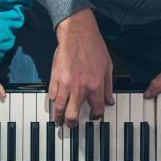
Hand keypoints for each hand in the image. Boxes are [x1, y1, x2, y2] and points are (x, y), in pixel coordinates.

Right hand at [50, 9, 114, 126]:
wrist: (77, 33)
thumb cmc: (93, 47)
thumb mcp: (108, 66)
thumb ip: (108, 86)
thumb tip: (109, 101)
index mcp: (95, 86)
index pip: (96, 110)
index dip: (96, 116)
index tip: (93, 117)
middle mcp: (79, 88)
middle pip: (73, 116)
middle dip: (72, 124)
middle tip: (71, 126)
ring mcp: (65, 84)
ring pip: (59, 109)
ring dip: (59, 117)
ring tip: (59, 120)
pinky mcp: (54, 78)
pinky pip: (51, 96)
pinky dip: (53, 101)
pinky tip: (55, 102)